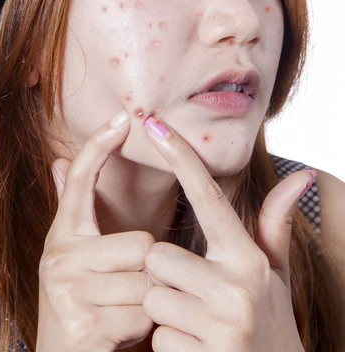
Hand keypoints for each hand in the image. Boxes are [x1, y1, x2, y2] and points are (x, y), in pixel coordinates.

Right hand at [36, 110, 154, 351]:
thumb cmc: (81, 302)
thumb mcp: (75, 255)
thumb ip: (72, 209)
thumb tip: (57, 161)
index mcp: (64, 235)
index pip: (79, 180)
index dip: (99, 146)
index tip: (122, 118)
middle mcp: (60, 256)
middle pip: (142, 243)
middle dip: (148, 271)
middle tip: (125, 290)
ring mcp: (69, 289)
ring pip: (148, 280)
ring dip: (148, 301)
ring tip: (123, 310)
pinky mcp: (84, 322)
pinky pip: (145, 313)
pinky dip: (144, 327)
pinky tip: (121, 332)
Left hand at [141, 116, 310, 351]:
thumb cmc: (269, 321)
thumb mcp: (275, 275)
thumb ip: (274, 225)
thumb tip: (300, 176)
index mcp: (247, 258)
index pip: (208, 195)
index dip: (181, 156)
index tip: (154, 123)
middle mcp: (236, 287)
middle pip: (157, 255)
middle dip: (164, 275)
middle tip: (191, 293)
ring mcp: (221, 325)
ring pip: (152, 297)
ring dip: (166, 312)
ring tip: (196, 322)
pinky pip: (157, 339)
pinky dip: (170, 347)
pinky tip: (197, 351)